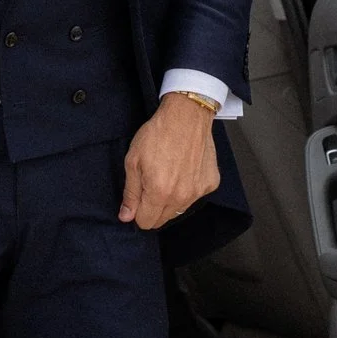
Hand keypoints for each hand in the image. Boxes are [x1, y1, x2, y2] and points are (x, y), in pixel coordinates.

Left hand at [121, 93, 219, 229]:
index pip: (146, 222)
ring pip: (179, 209)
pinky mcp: (210, 183)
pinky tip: (184, 169)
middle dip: (154, 207)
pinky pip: (194, 196)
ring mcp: (198, 191)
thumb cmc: (157, 134)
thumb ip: (130, 193)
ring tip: (169, 173)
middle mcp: (181, 197)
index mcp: (159, 193)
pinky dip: (188, 188)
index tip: (139, 196)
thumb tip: (126, 217)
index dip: (138, 211)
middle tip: (152, 182)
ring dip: (171, 199)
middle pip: (163, 219)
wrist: (186, 115)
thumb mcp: (133, 161)